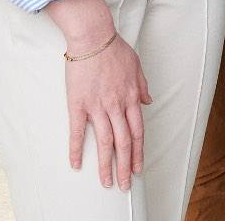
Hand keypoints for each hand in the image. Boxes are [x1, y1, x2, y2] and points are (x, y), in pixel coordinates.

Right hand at [46, 0, 151, 189]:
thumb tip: (149, 101)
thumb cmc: (115, 50)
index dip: (138, 152)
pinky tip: (76, 164)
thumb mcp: (137, 66)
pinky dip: (77, 149)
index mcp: (132, 97)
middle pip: (124, 142)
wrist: (93, 38)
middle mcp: (118, 105)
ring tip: (106, 182)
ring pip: (105, 142)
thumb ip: (143, 86)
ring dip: (106, 165)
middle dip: (125, 166)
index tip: (138, 169)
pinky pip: (78, 131)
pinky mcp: (78, 104)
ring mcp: (98, 106)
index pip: (138, 132)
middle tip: (124, 185)